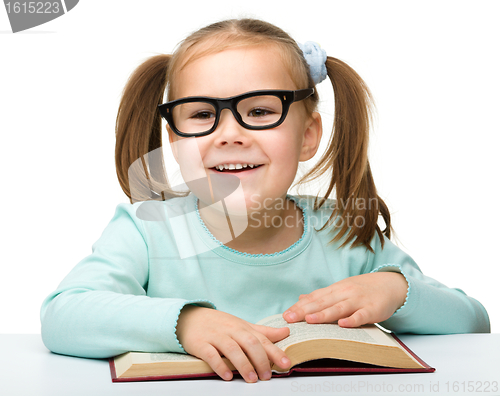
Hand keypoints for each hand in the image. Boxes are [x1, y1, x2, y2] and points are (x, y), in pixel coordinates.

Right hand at [176, 306, 290, 381]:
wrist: (189, 317)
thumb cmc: (219, 324)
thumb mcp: (242, 325)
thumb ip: (263, 332)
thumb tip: (286, 332)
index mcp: (243, 327)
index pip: (262, 340)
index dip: (275, 352)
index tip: (286, 364)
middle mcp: (231, 331)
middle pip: (250, 343)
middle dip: (261, 360)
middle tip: (267, 376)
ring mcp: (216, 336)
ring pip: (232, 349)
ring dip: (243, 364)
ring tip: (251, 379)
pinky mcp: (200, 344)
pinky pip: (211, 354)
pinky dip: (220, 365)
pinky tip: (227, 376)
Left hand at [283, 272, 407, 326]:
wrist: (390, 284)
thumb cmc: (362, 290)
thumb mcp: (340, 289)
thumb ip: (321, 296)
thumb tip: (300, 299)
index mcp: (335, 290)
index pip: (314, 298)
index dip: (299, 307)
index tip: (285, 315)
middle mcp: (344, 293)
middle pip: (322, 303)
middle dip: (304, 311)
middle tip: (289, 319)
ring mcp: (358, 300)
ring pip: (339, 308)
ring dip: (324, 314)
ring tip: (309, 320)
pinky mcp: (373, 309)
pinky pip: (362, 315)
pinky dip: (353, 320)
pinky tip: (343, 324)